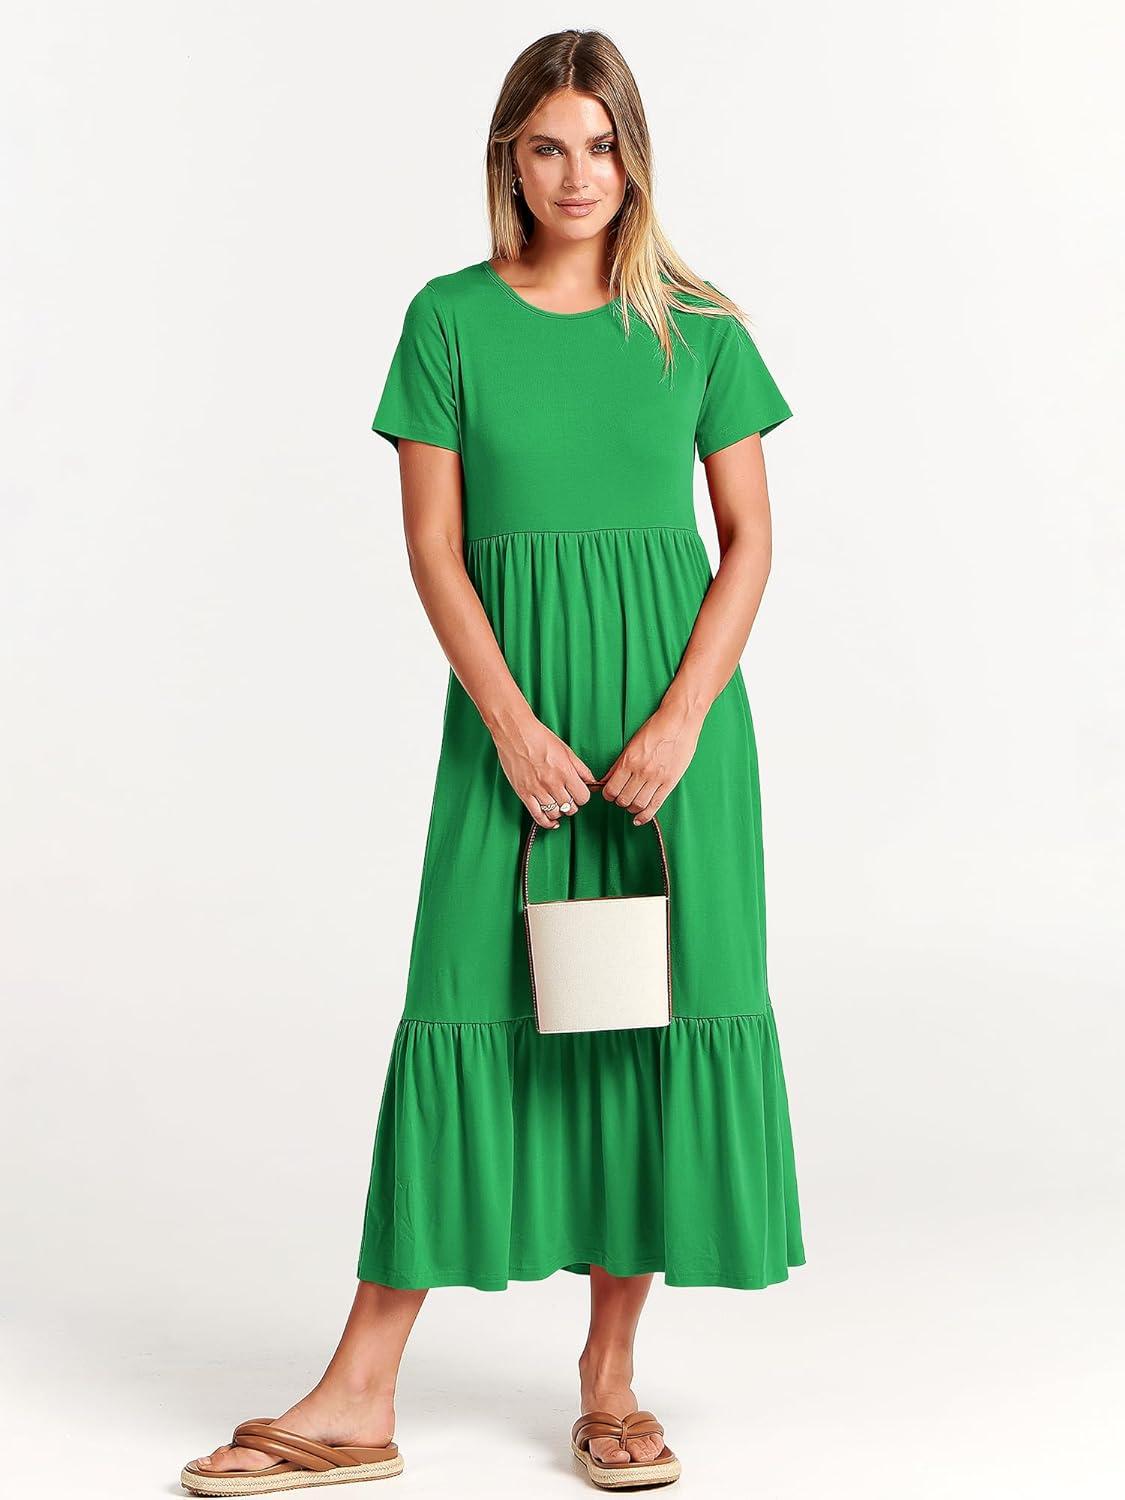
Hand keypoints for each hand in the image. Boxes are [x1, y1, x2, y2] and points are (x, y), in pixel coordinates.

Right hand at [492, 714, 597, 828]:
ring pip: (556, 813)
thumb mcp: (566, 750)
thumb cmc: (539, 737)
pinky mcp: (523, 793)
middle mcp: (552, 783)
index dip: (583, 796)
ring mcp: (537, 790)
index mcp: (565, 772)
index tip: (579, 792)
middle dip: (572, 804)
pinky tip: (552, 822)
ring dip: (560, 811)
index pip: (583, 797)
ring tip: (558, 803)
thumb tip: (592, 782)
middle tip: (568, 797)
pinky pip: (537, 816)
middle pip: (570, 808)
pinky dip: (547, 823)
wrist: (515, 733)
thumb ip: (581, 768)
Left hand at [599, 701, 703, 823]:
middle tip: (621, 798)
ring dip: (631, 808)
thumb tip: (606, 779)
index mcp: (629, 760)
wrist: (679, 721)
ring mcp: (657, 778)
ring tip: (631, 803)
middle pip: (624, 799)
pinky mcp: (670, 782)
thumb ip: (618, 764)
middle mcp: (642, 771)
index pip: (611, 789)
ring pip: (638, 805)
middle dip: (619, 801)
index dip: (608, 795)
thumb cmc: (656, 728)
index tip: (610, 793)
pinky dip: (645, 816)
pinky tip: (639, 819)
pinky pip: (655, 805)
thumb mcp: (632, 743)